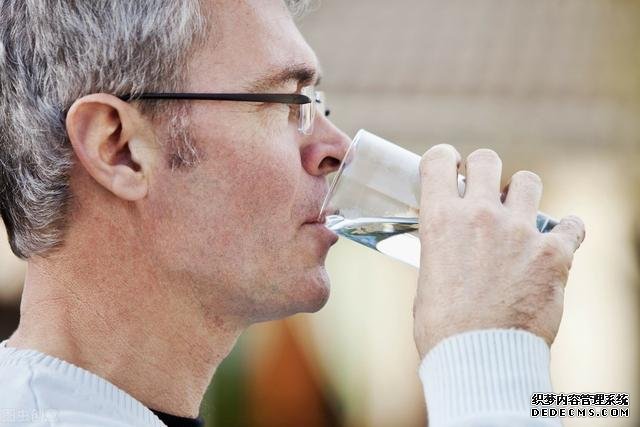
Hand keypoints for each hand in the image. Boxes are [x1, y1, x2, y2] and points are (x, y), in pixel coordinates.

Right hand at [413, 145, 584, 357]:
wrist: (479, 358)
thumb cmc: (444, 327)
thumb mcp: (428, 277)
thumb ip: (440, 248)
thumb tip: (448, 243)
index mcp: (440, 219)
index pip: (439, 159)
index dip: (444, 160)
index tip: (450, 170)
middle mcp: (479, 215)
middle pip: (487, 158)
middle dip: (484, 170)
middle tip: (485, 192)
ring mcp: (519, 231)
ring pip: (529, 180)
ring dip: (523, 194)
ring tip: (520, 217)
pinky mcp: (553, 253)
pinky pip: (572, 224)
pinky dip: (566, 232)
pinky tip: (559, 244)